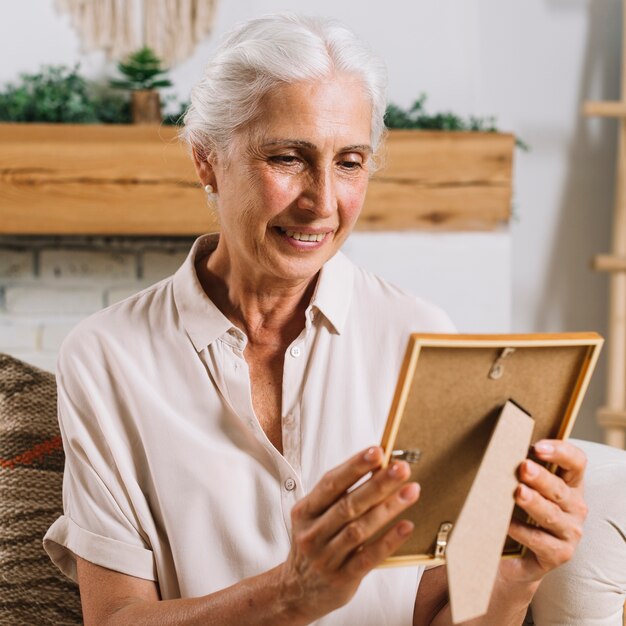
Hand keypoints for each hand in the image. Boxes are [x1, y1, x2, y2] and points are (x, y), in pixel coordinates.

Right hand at [277, 446, 419, 622]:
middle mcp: (313, 533)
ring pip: (360, 529)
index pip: (331, 483)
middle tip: (401, 468)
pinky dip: (388, 541)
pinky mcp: (342, 578)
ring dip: (388, 508)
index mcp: (305, 511)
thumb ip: (338, 496)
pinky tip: (405, 526)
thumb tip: (376, 468)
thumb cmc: (314, 543)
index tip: (377, 451)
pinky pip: (369, 557)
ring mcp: (326, 557)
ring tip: (411, 491)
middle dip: (378, 483)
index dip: (355, 466)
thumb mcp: (314, 517)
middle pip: (349, 504)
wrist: (296, 591)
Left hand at [500, 439, 587, 584]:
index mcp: (570, 483)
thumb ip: (522, 469)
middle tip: (523, 467)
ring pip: (551, 515)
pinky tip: (507, 524)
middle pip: (560, 489)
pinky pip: (539, 541)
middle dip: (541, 478)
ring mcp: (569, 532)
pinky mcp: (558, 554)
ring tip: (518, 493)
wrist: (519, 552)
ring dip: (534, 503)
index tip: (537, 447)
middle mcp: (575, 507)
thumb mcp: (527, 486)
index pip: (576, 463)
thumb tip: (499, 449)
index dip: (561, 452)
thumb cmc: (523, 509)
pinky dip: (521, 532)